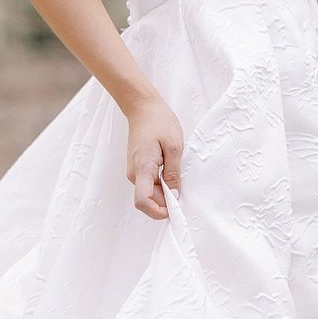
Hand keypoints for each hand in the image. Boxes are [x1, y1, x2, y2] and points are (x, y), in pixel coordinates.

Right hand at [124, 91, 182, 219]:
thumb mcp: (174, 146)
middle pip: (148, 200)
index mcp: (143, 168)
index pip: (143, 201)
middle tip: (183, 191)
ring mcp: (134, 171)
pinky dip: (159, 185)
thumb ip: (173, 173)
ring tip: (177, 177)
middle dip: (165, 202)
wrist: (142, 107)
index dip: (158, 211)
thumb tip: (174, 195)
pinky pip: (148, 184)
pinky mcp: (137, 168)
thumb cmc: (159, 122)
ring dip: (163, 193)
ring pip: (148, 193)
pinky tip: (170, 173)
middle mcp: (134, 173)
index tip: (175, 209)